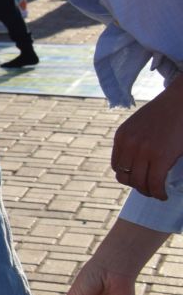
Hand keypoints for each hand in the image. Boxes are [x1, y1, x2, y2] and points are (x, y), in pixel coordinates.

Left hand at [110, 82, 182, 199]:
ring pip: (139, 183)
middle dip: (137, 186)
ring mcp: (143, 150)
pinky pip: (155, 183)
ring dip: (148, 191)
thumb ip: (136, 139)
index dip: (128, 176)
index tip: (140, 179)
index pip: (117, 166)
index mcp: (122, 136)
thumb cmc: (167, 111)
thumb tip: (138, 159)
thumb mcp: (141, 124)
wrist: (182, 100)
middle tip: (150, 188)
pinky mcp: (160, 156)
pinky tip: (163, 195)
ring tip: (157, 193)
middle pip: (125, 177)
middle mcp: (128, 144)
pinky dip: (158, 193)